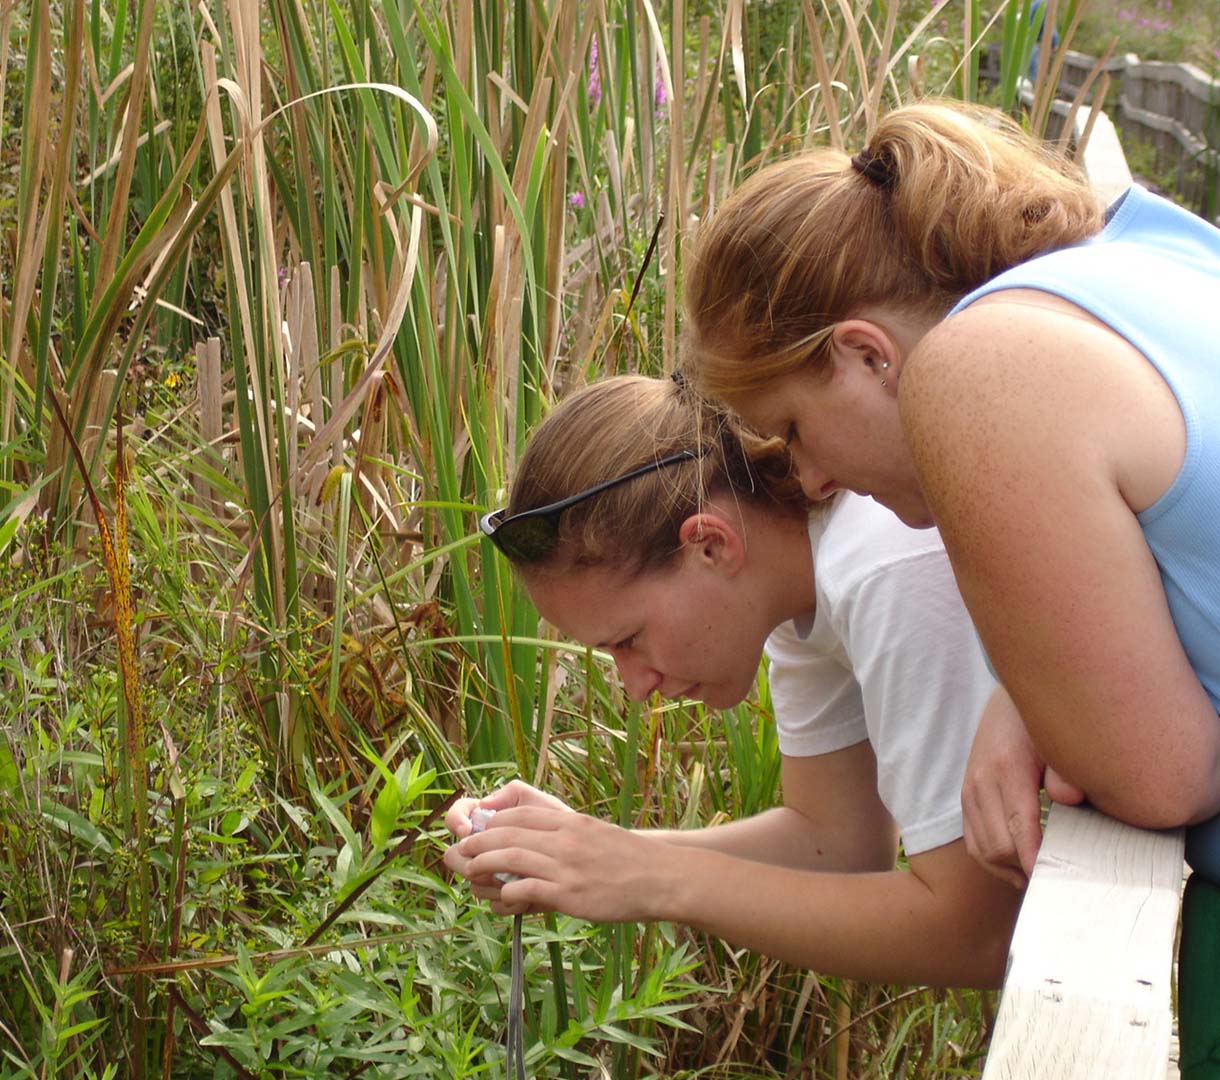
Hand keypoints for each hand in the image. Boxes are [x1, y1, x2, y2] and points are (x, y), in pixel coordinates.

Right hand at [444, 781, 577, 905]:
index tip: (467, 830)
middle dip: (469, 861)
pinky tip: (528, 898)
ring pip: (473, 883)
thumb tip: (484, 802)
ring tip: (520, 878)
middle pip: (454, 856)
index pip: (456, 818)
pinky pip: (494, 904)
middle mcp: (484, 850)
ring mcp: (493, 876)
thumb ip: (514, 793)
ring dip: (493, 883)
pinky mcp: (507, 898)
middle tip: (486, 864)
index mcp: (486, 822)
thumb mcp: (541, 803)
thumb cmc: (560, 823)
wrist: (585, 857)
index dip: (455, 822)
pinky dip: (510, 901)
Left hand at [446, 805, 672, 921]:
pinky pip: (527, 888)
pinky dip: (508, 891)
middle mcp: (564, 839)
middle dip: (478, 841)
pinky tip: (501, 897)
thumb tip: (540, 840)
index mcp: (570, 822)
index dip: (492, 823)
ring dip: (483, 864)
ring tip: (469, 870)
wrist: (659, 877)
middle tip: (461, 850)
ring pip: (510, 858)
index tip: (478, 831)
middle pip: (508, 834)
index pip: (519, 816)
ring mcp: (566, 866)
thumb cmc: (629, 859)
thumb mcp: (596, 832)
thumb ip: (567, 834)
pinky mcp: (569, 893)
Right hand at [961, 686, 1047, 888]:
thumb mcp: (1059, 739)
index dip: (1034, 861)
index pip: (1019, 830)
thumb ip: (1064, 771)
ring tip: (1036, 875)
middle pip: (999, 846)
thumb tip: (1068, 800)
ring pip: (982, 848)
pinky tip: (1015, 866)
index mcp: (1008, 769)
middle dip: (1025, 868)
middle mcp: (982, 781)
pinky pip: (971, 839)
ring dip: (1008, 868)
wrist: (1008, 701)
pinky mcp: (965, 793)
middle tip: (1056, 877)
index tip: (1054, 880)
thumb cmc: (1041, 724)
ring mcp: (970, 788)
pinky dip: (990, 859)